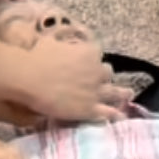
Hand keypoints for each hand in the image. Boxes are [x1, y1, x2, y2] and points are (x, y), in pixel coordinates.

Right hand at [0, 36, 132, 127]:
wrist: (30, 78)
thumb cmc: (36, 57)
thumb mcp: (51, 42)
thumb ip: (61, 44)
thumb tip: (58, 43)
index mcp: (89, 51)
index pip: (96, 54)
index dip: (92, 59)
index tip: (87, 63)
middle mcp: (97, 70)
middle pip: (107, 72)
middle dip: (103, 75)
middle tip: (99, 80)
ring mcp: (96, 90)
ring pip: (114, 92)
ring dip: (121, 93)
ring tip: (128, 94)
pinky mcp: (90, 109)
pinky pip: (107, 112)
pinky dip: (114, 114)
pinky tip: (119, 117)